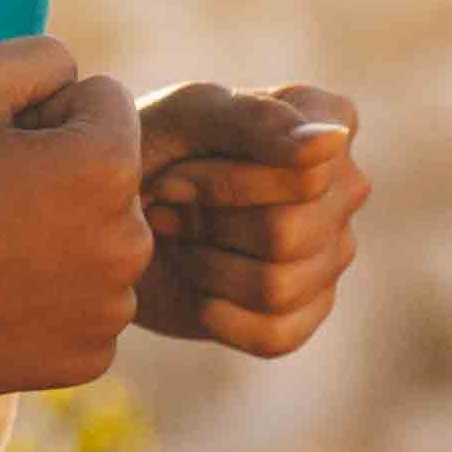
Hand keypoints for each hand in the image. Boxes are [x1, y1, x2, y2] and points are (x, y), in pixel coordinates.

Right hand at [0, 33, 147, 426]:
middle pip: (109, 174)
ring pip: (98, 239)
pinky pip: (83, 301)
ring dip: (59, 235)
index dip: (41, 110)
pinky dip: (47, 296)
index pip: (104, 101)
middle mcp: (129, 245)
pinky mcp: (85, 359)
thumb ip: (39, 55)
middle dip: (60, 173)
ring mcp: (109, 312)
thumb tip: (75, 79)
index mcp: (108, 168)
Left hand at [132, 80, 366, 360]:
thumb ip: (254, 118)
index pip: (305, 176)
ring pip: (279, 286)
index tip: (171, 175)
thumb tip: (333, 141)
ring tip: (178, 241)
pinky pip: (277, 335)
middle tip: (165, 212)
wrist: (107, 213)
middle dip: (207, 227)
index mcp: (329, 123)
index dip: (224, 184)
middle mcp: (344, 187)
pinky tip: (196, 291)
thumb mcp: (183, 116)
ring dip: (206, 268)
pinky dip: (221, 318)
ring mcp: (332, 252)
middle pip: (288, 234)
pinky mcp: (307, 309)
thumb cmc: (148, 148)